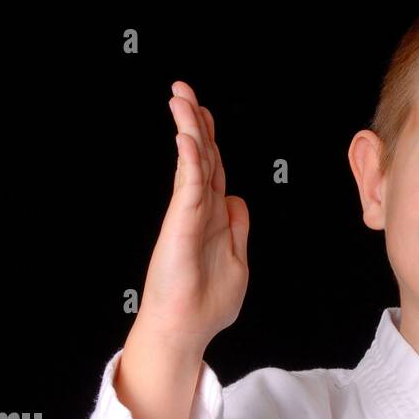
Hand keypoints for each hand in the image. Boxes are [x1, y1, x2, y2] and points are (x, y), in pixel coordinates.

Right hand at [135, 80, 249, 350]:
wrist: (187, 328)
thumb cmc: (207, 304)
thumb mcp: (238, 262)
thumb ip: (237, 230)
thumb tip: (237, 202)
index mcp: (213, 219)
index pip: (214, 170)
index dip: (211, 141)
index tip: (205, 114)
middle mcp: (200, 212)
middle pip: (202, 158)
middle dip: (195, 123)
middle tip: (185, 91)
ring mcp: (189, 215)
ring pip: (194, 163)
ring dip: (189, 128)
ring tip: (180, 97)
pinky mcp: (182, 223)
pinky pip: (191, 182)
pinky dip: (192, 157)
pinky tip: (188, 134)